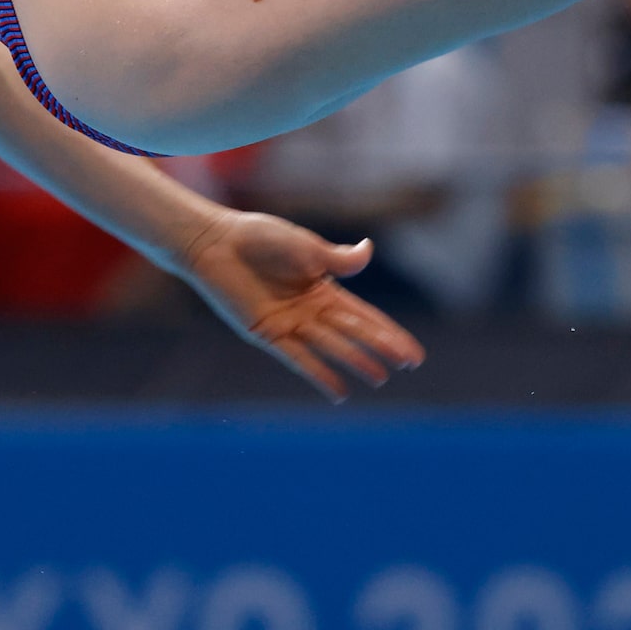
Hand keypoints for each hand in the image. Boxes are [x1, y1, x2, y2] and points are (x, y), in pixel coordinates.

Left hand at [176, 211, 427, 401]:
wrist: (217, 243)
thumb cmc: (260, 238)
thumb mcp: (304, 245)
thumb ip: (336, 258)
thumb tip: (368, 251)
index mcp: (323, 286)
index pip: (364, 316)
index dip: (389, 333)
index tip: (412, 352)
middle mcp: (310, 310)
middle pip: (353, 332)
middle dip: (380, 347)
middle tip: (408, 365)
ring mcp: (290, 323)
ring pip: (331, 346)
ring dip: (355, 361)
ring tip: (379, 379)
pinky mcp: (267, 333)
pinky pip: (297, 358)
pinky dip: (318, 374)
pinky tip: (338, 391)